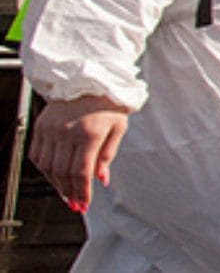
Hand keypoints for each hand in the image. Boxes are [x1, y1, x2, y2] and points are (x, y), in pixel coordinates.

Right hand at [29, 95, 131, 211]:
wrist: (88, 80)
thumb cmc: (108, 104)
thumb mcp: (118, 128)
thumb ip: (108, 155)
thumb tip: (102, 180)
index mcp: (89, 133)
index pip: (82, 171)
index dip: (82, 191)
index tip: (84, 204)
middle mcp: (66, 132)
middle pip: (63, 173)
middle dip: (70, 192)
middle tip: (76, 204)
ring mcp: (50, 130)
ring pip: (47, 167)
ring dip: (56, 184)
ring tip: (67, 193)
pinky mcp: (40, 127)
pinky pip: (37, 155)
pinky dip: (44, 170)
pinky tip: (54, 176)